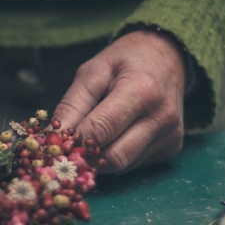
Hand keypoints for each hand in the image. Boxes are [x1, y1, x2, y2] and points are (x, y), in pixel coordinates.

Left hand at [53, 30, 185, 172]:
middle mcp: (162, 117)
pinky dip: (118, 156)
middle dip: (86, 157)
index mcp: (141, 91)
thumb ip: (71, 107)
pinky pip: (134, 165)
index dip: (73, 142)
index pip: (100, 132)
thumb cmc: (125, 62)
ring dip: (101, 158)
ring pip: (122, 167)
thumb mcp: (92, 73)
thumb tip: (52, 140)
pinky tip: (117, 136)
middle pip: (113, 158)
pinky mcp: (172, 149)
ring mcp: (170, 136)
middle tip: (70, 148)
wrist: (167, 58)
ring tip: (94, 136)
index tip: (56, 144)